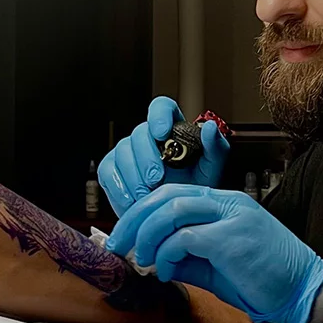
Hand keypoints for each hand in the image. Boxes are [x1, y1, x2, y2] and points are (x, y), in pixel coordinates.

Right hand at [97, 97, 229, 217]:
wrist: (179, 216)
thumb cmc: (196, 188)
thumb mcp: (212, 169)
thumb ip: (215, 147)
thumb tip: (209, 128)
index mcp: (173, 128)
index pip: (162, 106)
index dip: (158, 115)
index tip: (161, 133)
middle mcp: (147, 136)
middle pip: (139, 133)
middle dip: (146, 157)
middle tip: (156, 179)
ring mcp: (127, 152)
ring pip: (121, 152)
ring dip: (133, 176)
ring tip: (146, 196)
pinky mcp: (112, 169)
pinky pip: (107, 171)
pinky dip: (118, 187)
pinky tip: (131, 201)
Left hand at [107, 184, 322, 322]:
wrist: (304, 292)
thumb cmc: (265, 280)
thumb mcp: (218, 265)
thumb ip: (187, 256)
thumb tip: (152, 259)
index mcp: (224, 204)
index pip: (172, 194)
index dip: (142, 213)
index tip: (125, 236)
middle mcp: (227, 203)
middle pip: (165, 195)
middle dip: (134, 220)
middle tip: (118, 244)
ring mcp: (231, 217)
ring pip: (172, 210)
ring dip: (148, 236)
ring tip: (142, 259)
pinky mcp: (232, 238)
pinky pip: (186, 238)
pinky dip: (168, 254)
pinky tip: (167, 272)